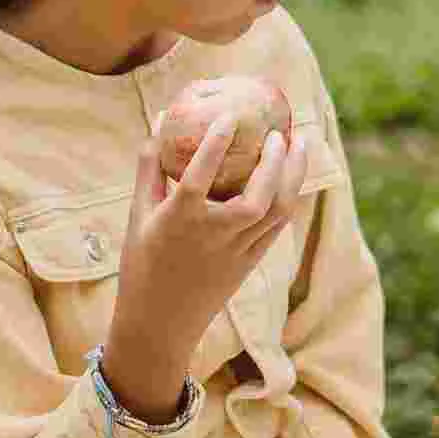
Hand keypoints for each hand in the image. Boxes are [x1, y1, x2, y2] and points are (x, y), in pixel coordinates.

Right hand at [114, 112, 316, 363]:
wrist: (161, 322)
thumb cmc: (143, 263)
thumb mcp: (138, 215)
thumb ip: (150, 169)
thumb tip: (160, 121)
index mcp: (179, 220)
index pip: (200, 176)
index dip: (216, 144)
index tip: (231, 115)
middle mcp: (213, 235)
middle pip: (256, 197)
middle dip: (275, 162)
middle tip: (281, 131)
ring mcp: (237, 251)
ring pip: (277, 212)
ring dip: (294, 177)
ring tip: (300, 145)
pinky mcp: (251, 263)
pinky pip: (277, 227)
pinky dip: (288, 198)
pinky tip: (293, 177)